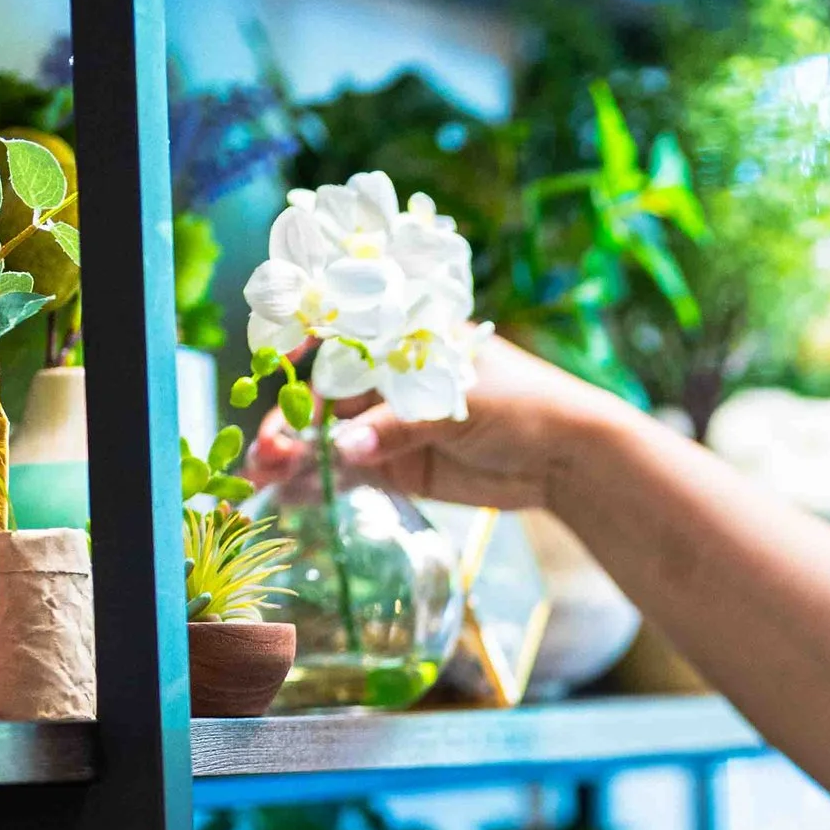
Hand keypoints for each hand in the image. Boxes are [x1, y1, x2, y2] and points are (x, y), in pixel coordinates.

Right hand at [247, 332, 622, 515]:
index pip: (337, 336)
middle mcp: (387, 378)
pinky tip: (291, 493)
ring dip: (294, 455)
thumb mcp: (455, 404)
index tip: (273, 370)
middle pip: (323, 395)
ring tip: (263, 474)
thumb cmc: (521, 404)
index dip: (299, 351)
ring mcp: (390, 424)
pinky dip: (320, 482)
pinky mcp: (399, 467)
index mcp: (401, 339)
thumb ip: (397, 426)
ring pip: (329, 437)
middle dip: (290, 421)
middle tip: (265, 450)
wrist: (566, 457)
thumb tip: (342, 447)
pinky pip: (350, 472)